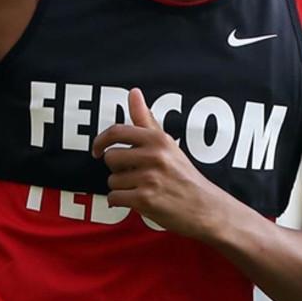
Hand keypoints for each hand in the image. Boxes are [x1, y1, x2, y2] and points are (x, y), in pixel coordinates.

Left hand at [91, 88, 227, 238]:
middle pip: (110, 158)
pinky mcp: (145, 199)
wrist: (205, 208)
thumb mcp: (167, 144)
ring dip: (122, 188)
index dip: (101, 141)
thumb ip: (146, 120)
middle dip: (117, 170)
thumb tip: (134, 92)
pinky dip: (121, 202)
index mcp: (158, 140)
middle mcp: (154, 156)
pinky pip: (114, 198)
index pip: (117, 132)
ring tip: (141, 189)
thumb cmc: (184, 176)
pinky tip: (137, 200)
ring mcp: (149, 178)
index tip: (97, 150)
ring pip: (112, 180)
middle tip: (134, 175)